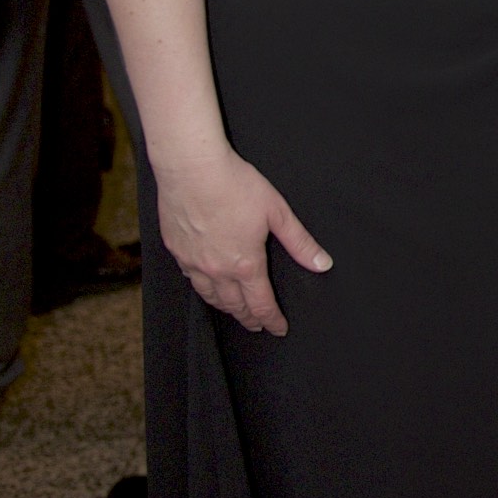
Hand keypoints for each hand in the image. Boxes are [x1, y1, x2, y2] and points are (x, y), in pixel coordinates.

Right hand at [157, 146, 330, 333]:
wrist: (191, 168)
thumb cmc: (234, 185)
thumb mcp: (277, 212)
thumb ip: (300, 243)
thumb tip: (322, 263)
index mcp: (245, 264)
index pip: (261, 304)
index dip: (272, 320)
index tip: (278, 328)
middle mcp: (217, 270)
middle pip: (234, 306)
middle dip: (249, 318)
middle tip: (257, 325)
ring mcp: (193, 262)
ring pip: (210, 296)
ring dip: (225, 307)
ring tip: (234, 311)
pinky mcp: (176, 249)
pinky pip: (190, 278)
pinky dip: (202, 288)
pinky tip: (205, 285)